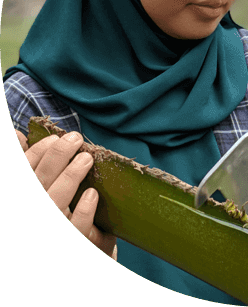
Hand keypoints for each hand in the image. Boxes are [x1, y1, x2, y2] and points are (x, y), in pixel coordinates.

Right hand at [19, 129, 116, 258]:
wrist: (74, 252)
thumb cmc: (59, 213)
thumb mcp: (42, 187)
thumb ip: (29, 164)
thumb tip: (17, 134)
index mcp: (28, 194)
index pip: (25, 169)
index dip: (36, 153)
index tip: (55, 138)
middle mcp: (34, 209)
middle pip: (39, 182)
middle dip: (55, 157)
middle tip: (75, 139)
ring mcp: (55, 225)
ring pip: (54, 203)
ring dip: (70, 178)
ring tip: (86, 158)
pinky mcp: (75, 240)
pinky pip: (76, 228)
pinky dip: (83, 211)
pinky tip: (92, 194)